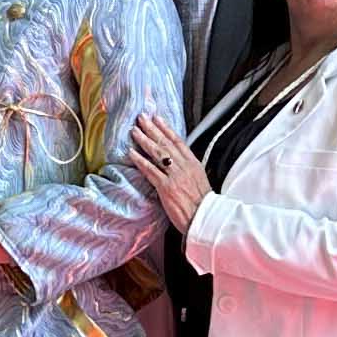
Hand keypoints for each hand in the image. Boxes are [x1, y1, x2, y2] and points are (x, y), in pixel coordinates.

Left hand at [131, 111, 209, 233]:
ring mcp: (175, 176)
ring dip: (144, 140)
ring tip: (134, 130)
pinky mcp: (167, 187)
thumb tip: (178, 163)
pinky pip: (151, 170)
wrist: (205, 219)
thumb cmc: (202, 205)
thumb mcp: (200, 181)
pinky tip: (131, 153)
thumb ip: (188, 170)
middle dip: (152, 129)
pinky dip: (140, 160)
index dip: (166, 129)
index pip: (178, 141)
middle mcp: (185, 167)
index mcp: (194, 164)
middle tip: (141, 118)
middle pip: (166, 143)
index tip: (157, 118)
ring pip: (158, 153)